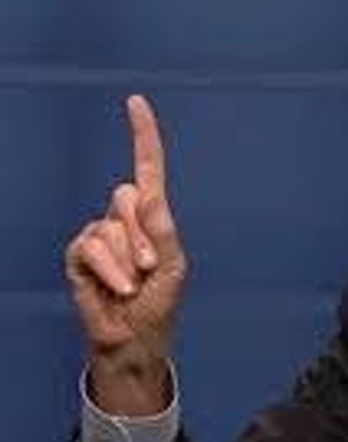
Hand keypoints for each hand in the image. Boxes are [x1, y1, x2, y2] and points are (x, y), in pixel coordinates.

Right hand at [65, 95, 186, 415]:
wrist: (134, 338)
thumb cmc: (158, 304)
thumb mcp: (173, 266)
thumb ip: (162, 230)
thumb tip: (147, 195)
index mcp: (152, 218)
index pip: (146, 169)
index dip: (142, 136)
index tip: (136, 103)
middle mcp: (123, 220)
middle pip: (127, 196)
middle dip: (142, 234)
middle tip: (151, 267)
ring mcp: (99, 236)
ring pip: (110, 225)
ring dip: (128, 259)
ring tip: (135, 284)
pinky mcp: (80, 255)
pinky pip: (91, 246)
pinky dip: (109, 269)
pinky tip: (118, 288)